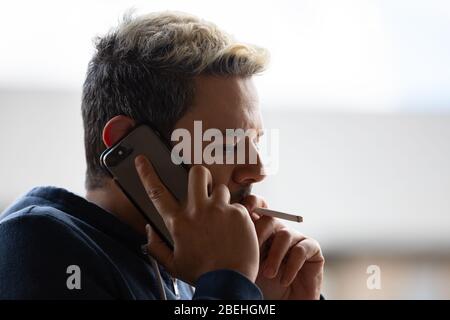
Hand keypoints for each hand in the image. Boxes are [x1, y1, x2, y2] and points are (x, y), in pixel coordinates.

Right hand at [135, 155, 259, 284]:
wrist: (230, 283)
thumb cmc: (202, 274)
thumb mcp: (173, 265)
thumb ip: (156, 247)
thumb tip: (148, 231)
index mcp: (179, 223)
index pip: (157, 192)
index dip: (147, 173)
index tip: (141, 160)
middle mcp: (198, 211)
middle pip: (197, 173)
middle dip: (200, 174)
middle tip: (203, 184)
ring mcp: (220, 210)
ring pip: (221, 188)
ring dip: (220, 199)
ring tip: (223, 218)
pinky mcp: (239, 213)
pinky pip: (237, 205)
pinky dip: (237, 216)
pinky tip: (236, 232)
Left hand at [242, 195, 323, 299]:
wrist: (282, 304)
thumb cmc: (261, 285)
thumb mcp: (246, 265)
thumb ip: (239, 245)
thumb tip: (223, 230)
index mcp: (261, 229)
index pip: (257, 206)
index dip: (252, 204)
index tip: (243, 211)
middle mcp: (279, 230)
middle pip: (269, 218)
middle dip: (259, 234)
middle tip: (252, 254)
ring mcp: (296, 238)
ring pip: (284, 235)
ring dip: (274, 256)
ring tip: (267, 274)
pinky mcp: (312, 250)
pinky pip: (301, 249)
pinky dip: (291, 266)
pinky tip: (283, 280)